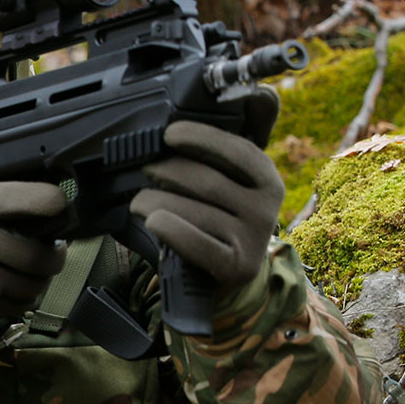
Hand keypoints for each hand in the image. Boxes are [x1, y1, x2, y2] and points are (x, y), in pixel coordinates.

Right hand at [0, 181, 68, 320]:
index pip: (38, 201)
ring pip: (34, 286)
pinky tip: (13, 285)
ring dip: (40, 280)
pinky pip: (18, 305)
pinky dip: (22, 297)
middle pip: (43, 258)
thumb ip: (13, 199)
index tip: (61, 212)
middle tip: (51, 251)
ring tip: (30, 270)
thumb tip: (59, 209)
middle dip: (56, 257)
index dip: (58, 205)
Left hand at [130, 119, 283, 290]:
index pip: (238, 151)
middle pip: (208, 181)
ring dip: (156, 201)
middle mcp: (266, 208)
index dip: (202, 137)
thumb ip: (214, 159)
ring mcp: (253, 239)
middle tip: (144, 168)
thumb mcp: (228, 187)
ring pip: (194, 211)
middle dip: (168, 170)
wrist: (230, 273)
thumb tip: (176, 130)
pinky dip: (170, 229)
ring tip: (138, 200)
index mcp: (266, 180)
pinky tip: (152, 221)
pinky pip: (196, 242)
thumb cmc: (218, 219)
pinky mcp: (237, 267)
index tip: (169, 134)